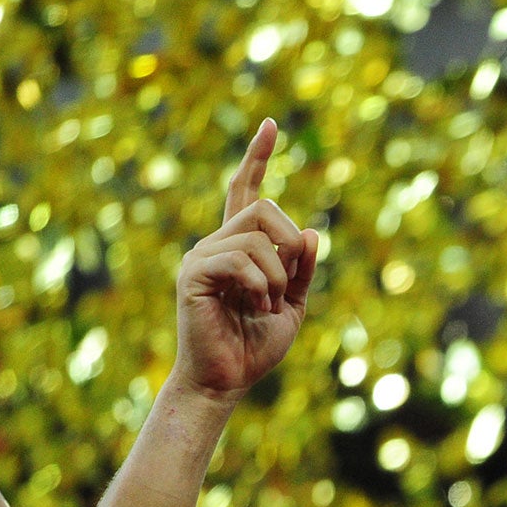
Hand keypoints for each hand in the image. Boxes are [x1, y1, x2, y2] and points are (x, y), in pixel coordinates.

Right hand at [164, 119, 320, 405]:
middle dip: (291, 245)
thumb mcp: (294, 305)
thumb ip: (303, 271)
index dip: (258, 157)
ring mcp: (201, 255)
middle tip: (287, 285)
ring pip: (258, 236)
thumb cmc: (255, 347)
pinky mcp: (194, 273)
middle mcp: (216, 243)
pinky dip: (261, 286)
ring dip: (278, 275)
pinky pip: (241, 259)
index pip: (246, 191)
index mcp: (239, 247)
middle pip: (265, 207)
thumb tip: (313, 232)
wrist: (227, 380)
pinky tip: (255, 307)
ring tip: (266, 306)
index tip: (271, 125)